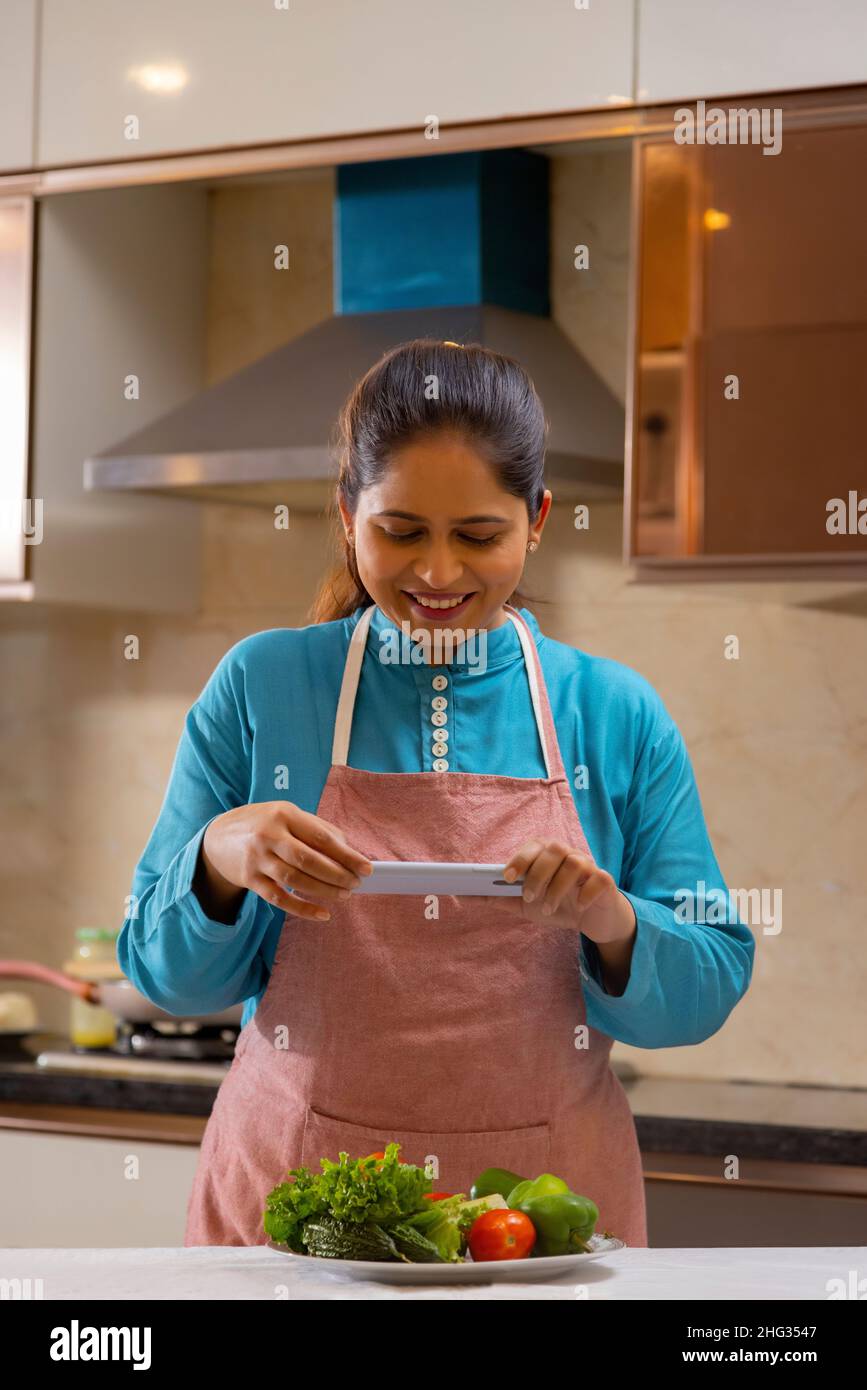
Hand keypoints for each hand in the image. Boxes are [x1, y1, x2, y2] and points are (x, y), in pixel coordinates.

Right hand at [199, 801, 372, 921]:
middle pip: (308, 860)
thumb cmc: (261, 824)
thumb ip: (315, 828)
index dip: (346, 855)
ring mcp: (257, 859)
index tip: (365, 867)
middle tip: (355, 883)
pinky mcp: (249, 879)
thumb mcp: (286, 814)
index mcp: (283, 815)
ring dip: (323, 891)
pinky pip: (279, 898)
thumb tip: (347, 848)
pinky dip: (302, 909)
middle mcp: (268, 835)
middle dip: (337, 875)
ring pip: (295, 880)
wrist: (217, 837)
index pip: (321, 838)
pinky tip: (322, 914)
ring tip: (344, 895)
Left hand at [498, 838, 636, 945]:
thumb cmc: (556, 904)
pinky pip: (598, 879)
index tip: (507, 877)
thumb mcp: (524, 904)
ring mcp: (588, 866)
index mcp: (547, 854)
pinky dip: (585, 893)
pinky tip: (578, 906)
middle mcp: (568, 854)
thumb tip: (462, 896)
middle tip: (528, 897)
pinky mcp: (605, 881)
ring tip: (548, 907)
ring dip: (557, 888)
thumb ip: (496, 898)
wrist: (591, 920)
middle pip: (554, 849)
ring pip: (574, 863)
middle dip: (537, 874)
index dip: (520, 859)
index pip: (534, 845)